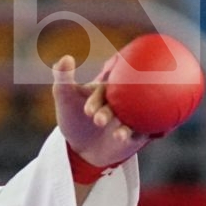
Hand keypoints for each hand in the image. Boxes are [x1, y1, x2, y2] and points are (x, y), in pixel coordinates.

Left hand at [52, 54, 153, 170]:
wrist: (83, 148)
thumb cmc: (73, 118)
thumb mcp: (65, 98)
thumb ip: (63, 78)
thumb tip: (66, 57)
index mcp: (108, 87)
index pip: (106, 88)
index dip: (97, 98)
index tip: (87, 112)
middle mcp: (123, 100)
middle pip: (122, 102)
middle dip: (111, 112)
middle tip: (98, 122)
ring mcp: (132, 116)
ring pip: (134, 118)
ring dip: (127, 126)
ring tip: (118, 136)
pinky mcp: (139, 133)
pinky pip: (142, 132)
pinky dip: (138, 134)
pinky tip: (128, 140)